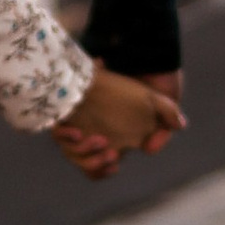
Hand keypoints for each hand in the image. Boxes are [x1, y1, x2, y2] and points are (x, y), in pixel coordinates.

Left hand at [51, 65, 186, 181]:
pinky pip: (58, 133)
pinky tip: (78, 131)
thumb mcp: (160, 99)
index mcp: (113, 139)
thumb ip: (166, 118)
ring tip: (99, 140)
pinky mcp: (66, 112)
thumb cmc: (144, 79)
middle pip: (84, 162)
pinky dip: (65, 137)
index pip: (100, 166)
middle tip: (111, 153)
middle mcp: (93, 134)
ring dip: (83, 152)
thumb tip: (158, 143)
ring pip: (71, 152)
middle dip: (94, 164)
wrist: (129, 54)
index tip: (114, 164)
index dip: (103, 170)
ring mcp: (79, 124)